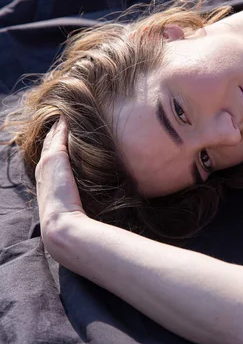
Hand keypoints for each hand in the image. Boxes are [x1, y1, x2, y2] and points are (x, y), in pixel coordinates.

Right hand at [36, 119, 85, 246]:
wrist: (62, 227)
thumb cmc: (72, 226)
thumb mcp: (74, 214)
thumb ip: (81, 208)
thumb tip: (100, 212)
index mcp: (46, 187)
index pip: (49, 164)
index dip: (54, 153)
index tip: (61, 145)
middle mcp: (41, 173)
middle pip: (45, 148)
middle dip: (51, 136)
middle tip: (59, 123)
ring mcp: (46, 164)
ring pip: (50, 140)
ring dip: (56, 128)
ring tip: (63, 116)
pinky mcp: (55, 157)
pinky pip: (58, 135)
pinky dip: (61, 126)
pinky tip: (67, 116)